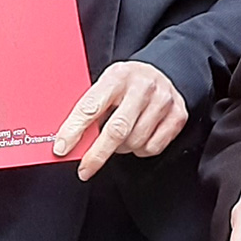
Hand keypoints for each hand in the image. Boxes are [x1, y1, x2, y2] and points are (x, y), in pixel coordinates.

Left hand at [52, 60, 187, 180]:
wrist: (162, 71)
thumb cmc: (126, 83)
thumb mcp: (106, 84)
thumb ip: (92, 107)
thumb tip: (70, 139)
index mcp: (117, 76)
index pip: (91, 106)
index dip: (74, 130)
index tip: (62, 148)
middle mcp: (142, 87)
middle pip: (116, 130)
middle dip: (97, 154)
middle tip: (85, 169)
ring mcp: (163, 101)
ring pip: (135, 142)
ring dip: (121, 149)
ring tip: (119, 138)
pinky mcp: (177, 115)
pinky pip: (152, 147)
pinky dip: (140, 149)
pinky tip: (138, 136)